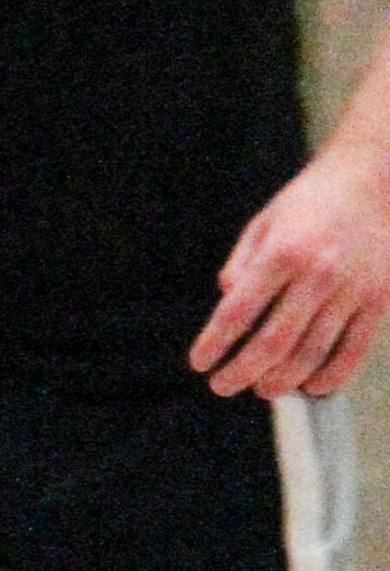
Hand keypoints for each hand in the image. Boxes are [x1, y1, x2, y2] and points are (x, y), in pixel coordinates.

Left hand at [190, 150, 389, 398]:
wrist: (373, 180)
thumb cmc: (309, 201)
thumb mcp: (264, 223)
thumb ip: (242, 264)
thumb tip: (226, 304)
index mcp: (281, 253)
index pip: (238, 311)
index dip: (215, 343)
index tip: (199, 363)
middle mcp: (317, 276)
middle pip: (274, 342)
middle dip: (243, 371)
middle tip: (223, 386)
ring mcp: (352, 291)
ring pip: (313, 353)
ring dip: (283, 380)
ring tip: (262, 390)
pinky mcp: (380, 301)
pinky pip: (354, 351)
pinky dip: (331, 376)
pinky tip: (311, 386)